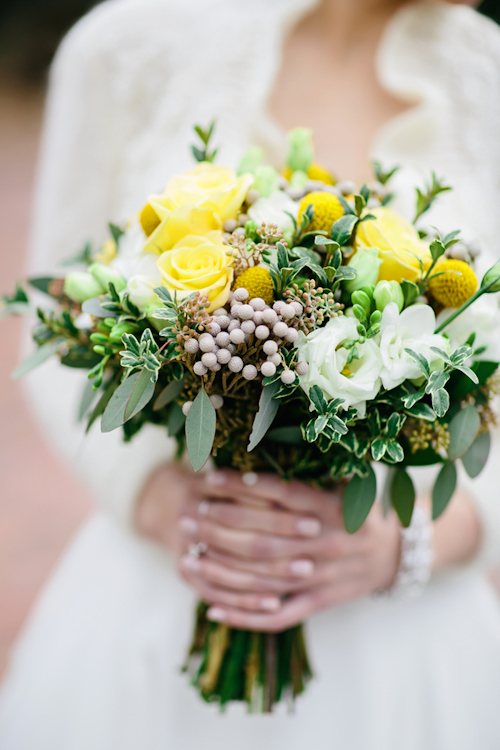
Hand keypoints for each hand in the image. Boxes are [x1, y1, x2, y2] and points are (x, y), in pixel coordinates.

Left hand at [177, 470, 400, 631]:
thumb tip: (273, 435)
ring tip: (186, 554)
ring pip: (263, 576)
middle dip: (220, 526)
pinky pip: (278, 614)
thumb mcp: (347, 482)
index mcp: (331, 508)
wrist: (397, 554)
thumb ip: (313, 466)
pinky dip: (245, 615)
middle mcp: (324, 544)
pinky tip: (212, 608)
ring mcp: (321, 577)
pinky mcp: (318, 603)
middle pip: (263, 537)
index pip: (279, 495)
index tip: (209, 478)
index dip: (243, 485)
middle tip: (188, 515)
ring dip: (221, 567)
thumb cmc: (361, 510)